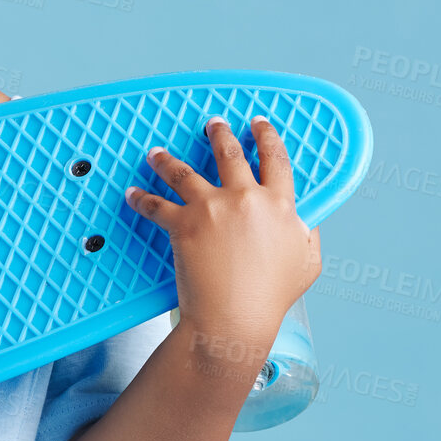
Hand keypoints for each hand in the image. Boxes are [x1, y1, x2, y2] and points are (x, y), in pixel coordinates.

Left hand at [123, 115, 321, 348]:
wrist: (236, 318)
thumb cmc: (271, 297)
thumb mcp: (307, 263)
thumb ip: (307, 234)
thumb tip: (304, 221)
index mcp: (280, 205)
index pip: (276, 160)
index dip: (268, 137)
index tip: (260, 124)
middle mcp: (246, 199)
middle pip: (230, 154)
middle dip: (219, 134)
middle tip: (212, 123)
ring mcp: (213, 209)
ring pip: (184, 172)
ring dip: (167, 160)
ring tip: (156, 152)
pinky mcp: (184, 224)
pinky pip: (156, 205)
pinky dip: (141, 198)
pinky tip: (132, 193)